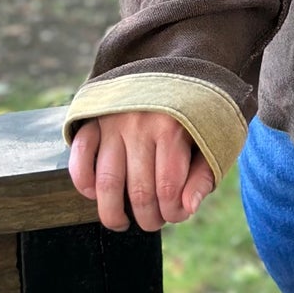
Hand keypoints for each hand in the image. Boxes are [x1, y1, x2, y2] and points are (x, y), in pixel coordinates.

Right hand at [67, 111, 214, 232]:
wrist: (178, 70)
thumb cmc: (197, 113)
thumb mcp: (213, 138)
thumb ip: (204, 174)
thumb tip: (188, 209)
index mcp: (174, 127)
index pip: (168, 189)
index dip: (173, 212)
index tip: (178, 215)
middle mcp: (140, 123)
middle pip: (138, 191)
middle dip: (148, 218)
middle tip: (153, 221)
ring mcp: (113, 121)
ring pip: (106, 183)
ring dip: (113, 213)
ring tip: (123, 222)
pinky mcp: (94, 119)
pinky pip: (80, 157)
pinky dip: (83, 182)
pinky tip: (94, 195)